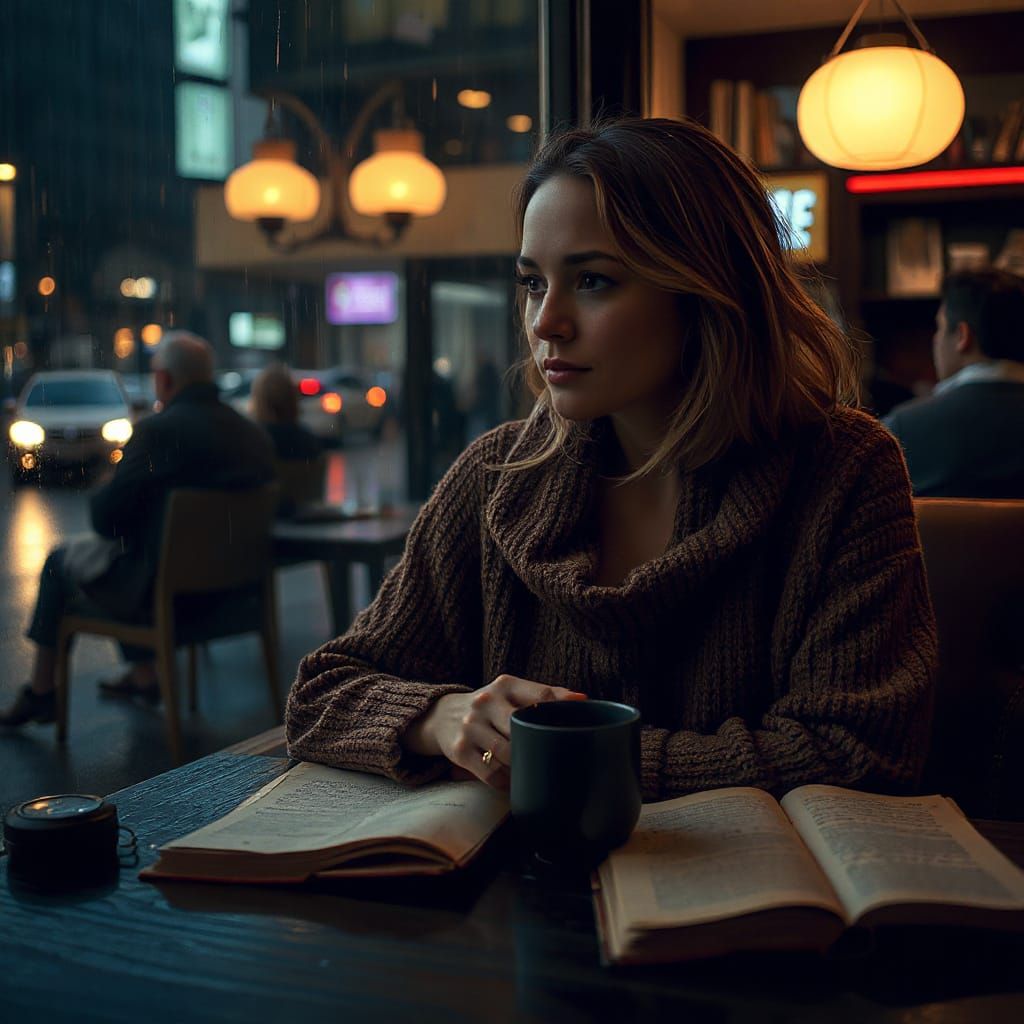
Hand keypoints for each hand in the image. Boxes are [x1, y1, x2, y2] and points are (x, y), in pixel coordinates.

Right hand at [403, 675, 586, 788]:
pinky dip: (506, 781)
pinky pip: (490, 773)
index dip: (562, 709)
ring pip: (507, 754)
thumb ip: (543, 694)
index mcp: (504, 685)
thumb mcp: (510, 692)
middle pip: (522, 727)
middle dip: (539, 743)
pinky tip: (514, 781)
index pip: (540, 695)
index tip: (578, 722)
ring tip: (535, 770)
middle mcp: (485, 702)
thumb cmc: (488, 706)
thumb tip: (582, 699)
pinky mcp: (459, 750)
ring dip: (523, 766)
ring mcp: (470, 726)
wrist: (441, 716)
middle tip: (555, 756)